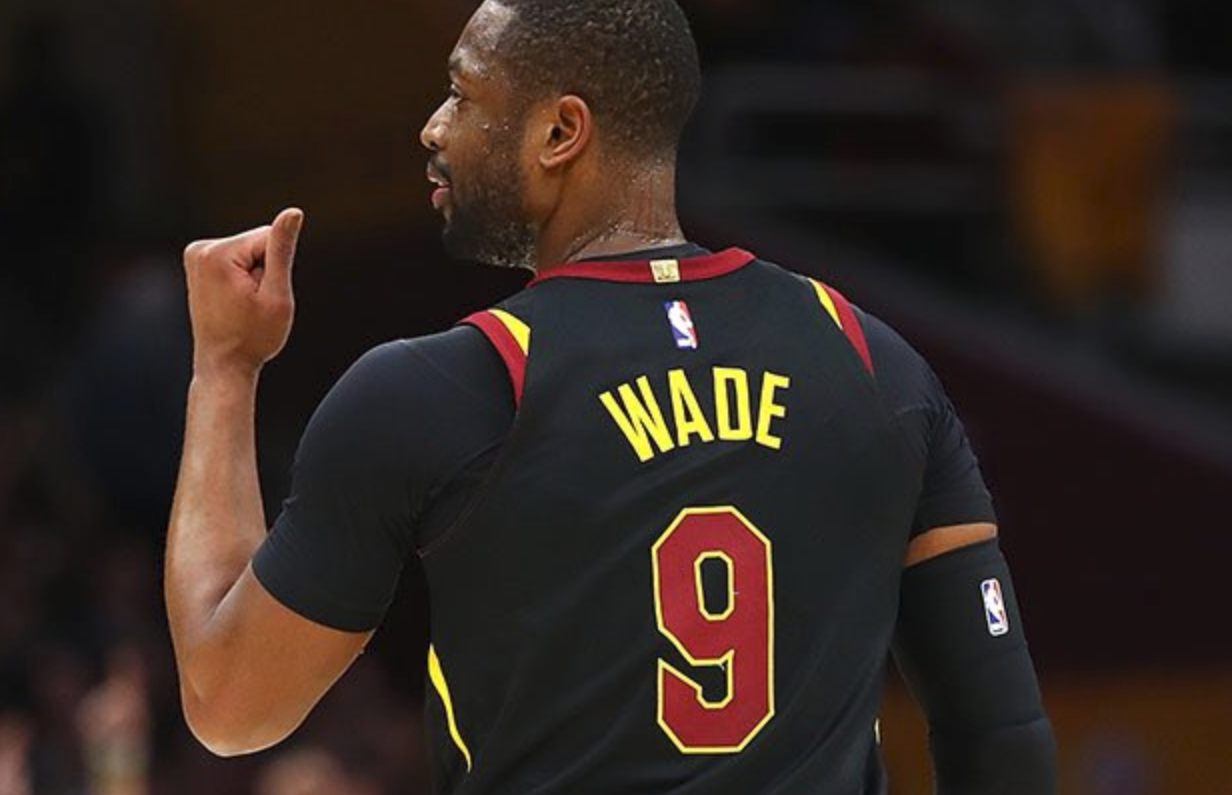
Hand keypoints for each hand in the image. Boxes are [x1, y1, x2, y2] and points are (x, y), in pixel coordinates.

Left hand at [183, 208, 304, 376]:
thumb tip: (293, 213)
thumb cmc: (253, 337)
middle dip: (263, 271)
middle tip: (251, 305)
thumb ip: (282, 250)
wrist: (223, 365)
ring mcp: (195, 255)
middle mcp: (200, 248)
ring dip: (253, 277)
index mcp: (217, 253)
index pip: (270, 239)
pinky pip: (236, 259)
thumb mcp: (276, 294)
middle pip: (257, 243)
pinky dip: (242, 279)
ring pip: (248, 251)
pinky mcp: (197, 263)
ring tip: (242, 305)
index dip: (275, 270)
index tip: (259, 298)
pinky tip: (233, 301)